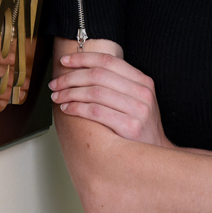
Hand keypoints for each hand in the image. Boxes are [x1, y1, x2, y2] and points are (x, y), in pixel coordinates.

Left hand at [49, 51, 170, 147]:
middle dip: (71, 77)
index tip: (64, 61)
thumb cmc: (139, 125)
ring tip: (57, 96)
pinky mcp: (130, 127)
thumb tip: (83, 69)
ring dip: (70, 93)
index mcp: (142, 80)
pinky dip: (76, 108)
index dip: (83, 58)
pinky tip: (67, 109)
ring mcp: (138, 109)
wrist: (156, 154)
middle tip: (55, 83)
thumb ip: (117, 83)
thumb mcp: (136, 99)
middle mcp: (142, 92)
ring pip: (94, 92)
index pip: (108, 60)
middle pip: (98, 75)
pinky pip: (95, 111)